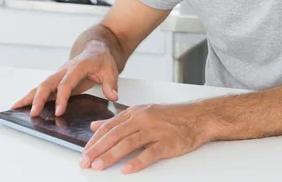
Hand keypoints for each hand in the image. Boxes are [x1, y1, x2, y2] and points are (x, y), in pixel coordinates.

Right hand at [11, 41, 118, 116]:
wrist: (95, 49)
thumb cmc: (102, 59)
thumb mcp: (111, 69)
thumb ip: (111, 83)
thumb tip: (113, 96)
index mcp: (78, 67)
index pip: (67, 83)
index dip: (62, 97)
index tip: (59, 112)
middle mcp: (64, 70)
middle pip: (48, 84)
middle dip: (39, 98)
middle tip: (33, 113)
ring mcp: (58, 75)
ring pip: (41, 86)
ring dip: (28, 97)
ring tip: (14, 108)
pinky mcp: (56, 81)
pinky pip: (42, 89)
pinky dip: (30, 97)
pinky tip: (20, 106)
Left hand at [79, 103, 208, 173]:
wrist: (197, 117)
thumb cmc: (171, 116)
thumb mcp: (143, 112)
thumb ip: (118, 120)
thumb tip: (95, 125)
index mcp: (136, 113)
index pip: (109, 126)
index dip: (94, 140)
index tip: (84, 152)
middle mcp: (143, 120)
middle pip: (115, 135)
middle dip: (97, 149)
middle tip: (85, 162)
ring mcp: (155, 131)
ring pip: (128, 143)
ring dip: (111, 155)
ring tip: (98, 166)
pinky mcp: (167, 143)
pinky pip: (149, 153)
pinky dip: (137, 161)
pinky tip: (126, 169)